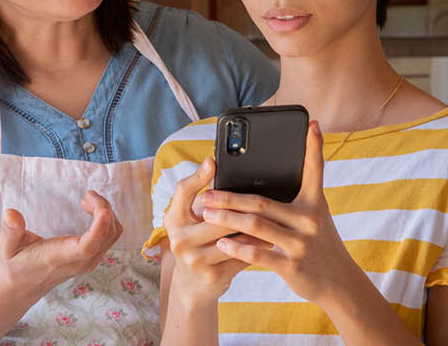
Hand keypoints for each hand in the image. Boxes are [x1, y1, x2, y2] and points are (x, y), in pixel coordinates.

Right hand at [0, 190, 122, 296]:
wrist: (22, 286)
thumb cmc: (14, 264)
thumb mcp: (6, 247)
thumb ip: (10, 230)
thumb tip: (11, 213)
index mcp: (57, 257)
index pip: (86, 247)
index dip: (99, 228)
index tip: (103, 209)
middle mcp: (78, 262)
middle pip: (106, 235)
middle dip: (103, 208)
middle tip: (86, 195)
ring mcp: (88, 262)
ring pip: (112, 235)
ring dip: (106, 213)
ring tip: (86, 200)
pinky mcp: (92, 258)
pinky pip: (109, 237)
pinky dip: (106, 220)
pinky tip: (89, 210)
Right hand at [164, 158, 268, 302]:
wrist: (192, 286)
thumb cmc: (198, 243)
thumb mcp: (191, 221)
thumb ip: (203, 200)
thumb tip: (215, 164)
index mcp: (173, 219)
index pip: (183, 191)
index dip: (198, 176)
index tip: (213, 161)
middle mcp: (179, 239)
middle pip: (218, 216)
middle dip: (243, 209)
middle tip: (267, 198)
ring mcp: (194, 260)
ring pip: (233, 238)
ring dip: (256, 230)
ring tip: (274, 220)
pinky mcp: (211, 276)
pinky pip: (240, 257)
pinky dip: (256, 249)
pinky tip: (270, 242)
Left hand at [201, 121, 359, 307]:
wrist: (339, 282)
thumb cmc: (320, 244)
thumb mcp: (316, 216)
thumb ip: (298, 197)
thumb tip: (270, 179)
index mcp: (314, 203)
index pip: (314, 169)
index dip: (313, 146)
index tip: (310, 124)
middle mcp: (309, 220)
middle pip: (261, 201)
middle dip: (229, 197)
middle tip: (206, 194)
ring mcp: (300, 243)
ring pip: (255, 225)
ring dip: (226, 220)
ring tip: (205, 215)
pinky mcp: (292, 265)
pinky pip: (258, 254)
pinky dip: (238, 247)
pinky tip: (222, 243)